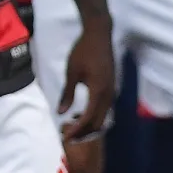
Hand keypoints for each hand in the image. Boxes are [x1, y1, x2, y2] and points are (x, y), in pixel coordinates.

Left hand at [60, 22, 115, 143]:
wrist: (99, 35)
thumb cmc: (83, 51)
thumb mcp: (71, 72)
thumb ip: (67, 94)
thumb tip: (61, 113)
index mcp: (99, 91)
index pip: (88, 118)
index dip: (77, 129)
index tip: (66, 136)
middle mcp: (109, 95)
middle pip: (98, 122)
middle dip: (84, 132)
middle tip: (69, 137)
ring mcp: (112, 91)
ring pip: (103, 116)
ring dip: (90, 125)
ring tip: (75, 128)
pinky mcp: (111, 88)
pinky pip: (105, 109)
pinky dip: (94, 116)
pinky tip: (83, 115)